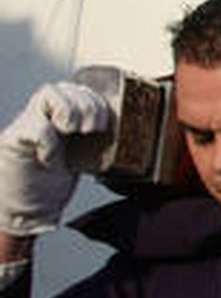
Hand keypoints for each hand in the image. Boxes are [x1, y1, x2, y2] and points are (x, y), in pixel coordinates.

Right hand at [0, 82, 110, 235]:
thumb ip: (94, 141)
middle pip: (66, 87)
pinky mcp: (13, 141)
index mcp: (60, 117)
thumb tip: (129, 134)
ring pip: (49, 94)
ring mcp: (26, 125)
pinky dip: (48, 141)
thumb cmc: (50, 185)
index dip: (95, 100)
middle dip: (88, 106)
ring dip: (70, 113)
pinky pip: (34, 127)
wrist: (23, 210)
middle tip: (89, 130)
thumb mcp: (80, 159)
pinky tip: (50, 157)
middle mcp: (42, 116)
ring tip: (70, 134)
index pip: (79, 89)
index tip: (103, 125)